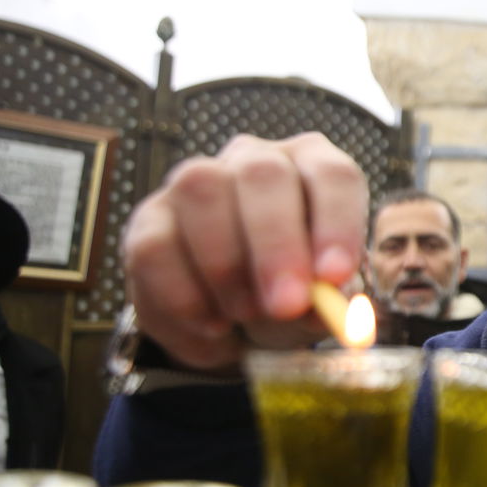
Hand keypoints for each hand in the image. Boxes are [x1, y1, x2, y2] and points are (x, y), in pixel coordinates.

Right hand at [122, 133, 368, 368]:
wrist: (235, 320)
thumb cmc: (291, 293)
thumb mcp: (320, 304)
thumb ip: (330, 303)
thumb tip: (334, 306)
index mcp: (315, 169)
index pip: (332, 176)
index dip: (336, 223)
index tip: (335, 276)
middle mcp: (257, 160)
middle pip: (263, 174)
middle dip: (276, 243)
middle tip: (286, 305)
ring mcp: (197, 181)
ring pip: (202, 193)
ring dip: (225, 266)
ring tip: (245, 316)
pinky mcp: (149, 218)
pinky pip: (154, 246)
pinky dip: (182, 298)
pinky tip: (211, 326)